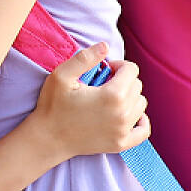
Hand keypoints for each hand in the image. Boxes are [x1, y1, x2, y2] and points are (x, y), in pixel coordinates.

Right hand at [25, 43, 150, 162]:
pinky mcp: (121, 144)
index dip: (118, 65)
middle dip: (123, 80)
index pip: (132, 70)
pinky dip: (140, 120)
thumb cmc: (53, 106)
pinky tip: (127, 115)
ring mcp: (123, 131)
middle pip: (137, 86)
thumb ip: (85, 57)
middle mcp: (123, 114)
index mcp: (112, 95)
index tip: (104, 70)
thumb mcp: (61, 75)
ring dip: (129, 97)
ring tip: (110, 99)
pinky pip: (143, 130)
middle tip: (103, 84)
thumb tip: (105, 46)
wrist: (47, 139)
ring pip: (141, 104)